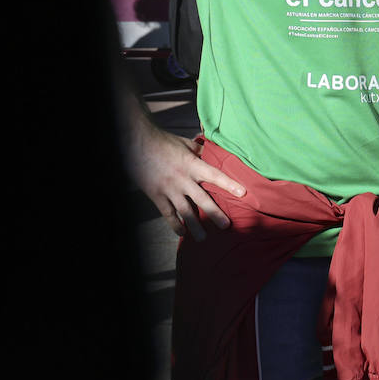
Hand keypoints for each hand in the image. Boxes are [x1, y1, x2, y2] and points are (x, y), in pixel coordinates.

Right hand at [127, 119, 244, 239]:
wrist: (135, 144)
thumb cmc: (162, 141)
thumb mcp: (185, 143)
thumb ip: (200, 151)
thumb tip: (214, 152)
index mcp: (192, 164)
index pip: (215, 175)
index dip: (229, 184)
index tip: (243, 193)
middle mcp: (182, 179)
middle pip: (202, 199)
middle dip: (215, 213)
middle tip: (226, 226)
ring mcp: (169, 189)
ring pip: (185, 211)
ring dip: (195, 225)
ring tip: (203, 238)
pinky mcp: (156, 195)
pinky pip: (167, 213)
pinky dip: (174, 224)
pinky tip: (182, 233)